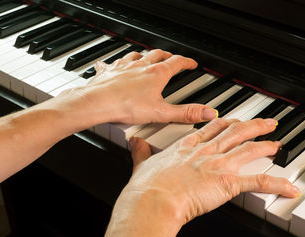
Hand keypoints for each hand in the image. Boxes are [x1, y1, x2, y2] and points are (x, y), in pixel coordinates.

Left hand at [54, 49, 216, 130]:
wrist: (98, 102)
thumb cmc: (126, 106)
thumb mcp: (161, 112)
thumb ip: (185, 113)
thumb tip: (206, 112)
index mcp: (156, 74)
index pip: (176, 63)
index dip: (186, 62)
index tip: (191, 63)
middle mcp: (140, 66)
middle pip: (158, 55)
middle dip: (167, 55)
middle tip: (171, 58)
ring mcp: (124, 67)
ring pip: (137, 55)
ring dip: (144, 55)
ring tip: (146, 58)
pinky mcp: (110, 71)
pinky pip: (114, 62)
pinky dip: (117, 62)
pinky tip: (114, 64)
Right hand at [126, 118, 300, 223]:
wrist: (152, 200)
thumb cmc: (147, 186)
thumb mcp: (142, 163)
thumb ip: (141, 151)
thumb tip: (134, 142)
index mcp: (186, 147)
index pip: (210, 129)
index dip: (224, 123)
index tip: (231, 120)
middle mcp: (205, 152)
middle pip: (234, 132)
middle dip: (251, 126)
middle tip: (264, 123)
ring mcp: (217, 165)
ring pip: (247, 149)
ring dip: (265, 145)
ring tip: (276, 142)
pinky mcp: (226, 183)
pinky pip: (256, 181)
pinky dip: (275, 183)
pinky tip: (286, 186)